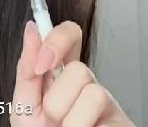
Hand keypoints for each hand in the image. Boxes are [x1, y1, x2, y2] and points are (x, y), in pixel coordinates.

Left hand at [10, 20, 135, 126]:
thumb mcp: (26, 107)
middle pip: (79, 67)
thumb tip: (32, 30)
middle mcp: (86, 85)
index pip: (70, 35)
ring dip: (68, 120)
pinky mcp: (121, 122)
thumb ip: (27, 70)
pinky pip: (100, 110)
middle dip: (56, 100)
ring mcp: (107, 103)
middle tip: (53, 119)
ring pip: (90, 89)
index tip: (43, 61)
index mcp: (61, 76)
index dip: (58, 39)